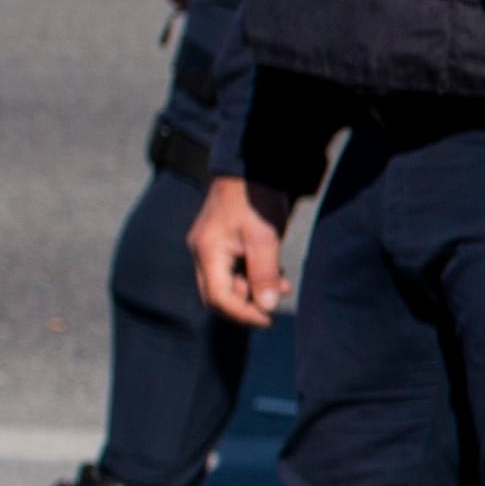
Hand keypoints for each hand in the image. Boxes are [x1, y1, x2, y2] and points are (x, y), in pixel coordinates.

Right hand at [189, 174, 296, 324]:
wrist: (251, 166)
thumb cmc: (256, 199)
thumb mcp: (265, 238)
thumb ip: (264, 274)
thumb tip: (266, 308)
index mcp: (207, 252)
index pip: (218, 298)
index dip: (243, 314)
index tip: (269, 320)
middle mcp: (202, 252)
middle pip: (217, 295)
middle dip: (246, 305)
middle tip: (274, 307)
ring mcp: (209, 247)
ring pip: (227, 283)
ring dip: (253, 290)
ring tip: (282, 284)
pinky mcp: (220, 242)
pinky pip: (232, 269)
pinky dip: (252, 276)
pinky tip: (275, 273)